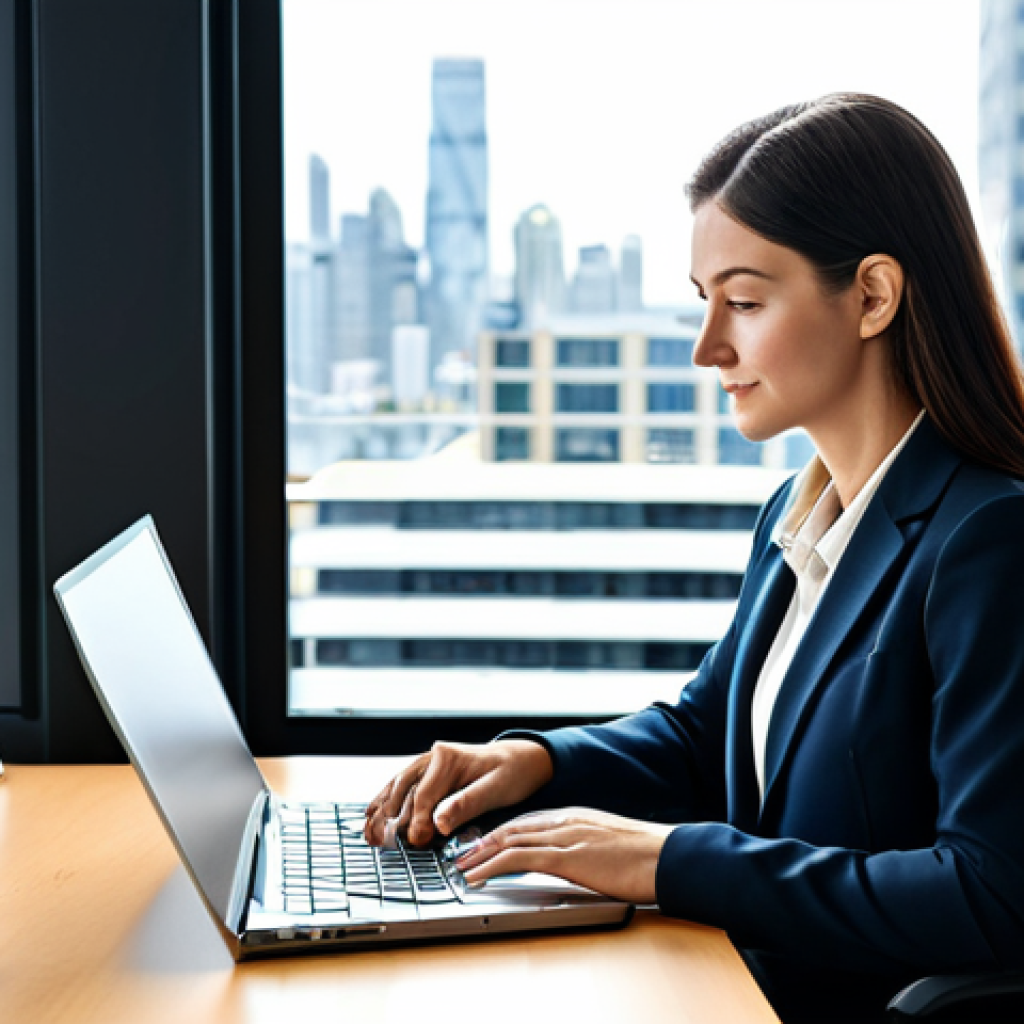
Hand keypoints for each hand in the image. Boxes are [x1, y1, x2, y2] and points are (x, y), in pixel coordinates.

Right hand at [363, 739, 553, 847]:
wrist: (523, 758)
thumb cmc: (513, 771)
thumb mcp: (496, 788)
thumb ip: (466, 804)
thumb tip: (439, 822)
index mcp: (448, 757)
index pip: (424, 793)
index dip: (418, 820)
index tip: (416, 841)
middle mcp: (434, 757)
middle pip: (404, 790)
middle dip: (391, 817)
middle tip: (380, 842)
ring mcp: (429, 763)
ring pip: (397, 787)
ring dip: (382, 810)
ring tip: (369, 832)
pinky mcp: (430, 773)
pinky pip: (402, 786)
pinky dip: (387, 800)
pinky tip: (373, 812)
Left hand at [453, 807, 675, 903]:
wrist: (668, 856)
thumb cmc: (648, 856)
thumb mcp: (611, 844)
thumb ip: (589, 846)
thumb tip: (579, 860)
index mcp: (576, 816)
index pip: (529, 821)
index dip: (502, 832)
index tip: (485, 843)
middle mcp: (565, 820)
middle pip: (513, 827)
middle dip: (484, 841)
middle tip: (461, 854)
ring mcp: (564, 836)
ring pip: (509, 840)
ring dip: (480, 854)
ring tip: (460, 867)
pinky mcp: (566, 857)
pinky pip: (518, 858)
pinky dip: (492, 865)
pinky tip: (478, 875)